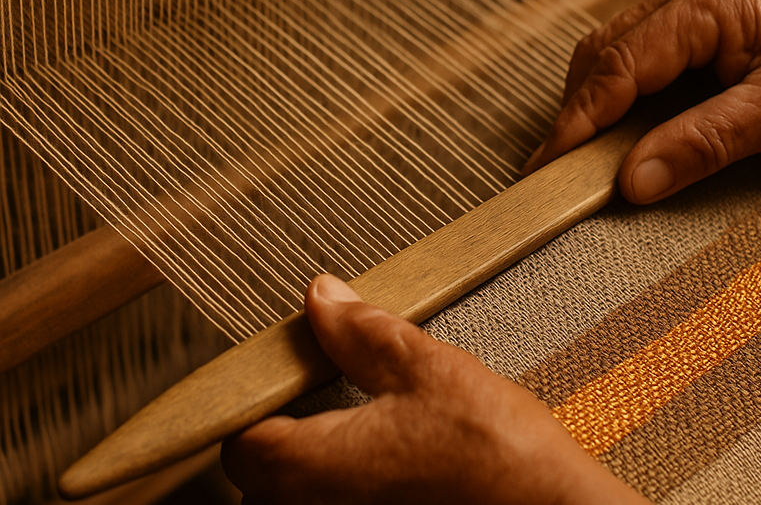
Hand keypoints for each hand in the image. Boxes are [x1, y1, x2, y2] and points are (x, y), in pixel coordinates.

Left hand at [221, 274, 649, 504]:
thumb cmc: (496, 454)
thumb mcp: (427, 370)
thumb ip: (362, 334)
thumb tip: (322, 299)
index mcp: (308, 468)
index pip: (240, 436)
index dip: (263, 398)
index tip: (294, 372)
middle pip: (265, 472)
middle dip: (295, 428)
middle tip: (343, 392)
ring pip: (302, 493)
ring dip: (324, 460)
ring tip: (377, 426)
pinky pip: (339, 503)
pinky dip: (352, 484)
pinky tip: (399, 460)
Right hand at [521, 0, 760, 201]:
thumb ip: (705, 142)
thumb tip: (634, 180)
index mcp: (709, 7)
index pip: (619, 64)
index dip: (578, 120)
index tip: (549, 168)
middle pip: (602, 54)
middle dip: (574, 115)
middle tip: (555, 174)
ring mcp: (689, 10)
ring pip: (611, 55)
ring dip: (591, 108)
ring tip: (577, 161)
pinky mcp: (694, 30)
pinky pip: (635, 60)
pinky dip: (616, 101)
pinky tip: (615, 136)